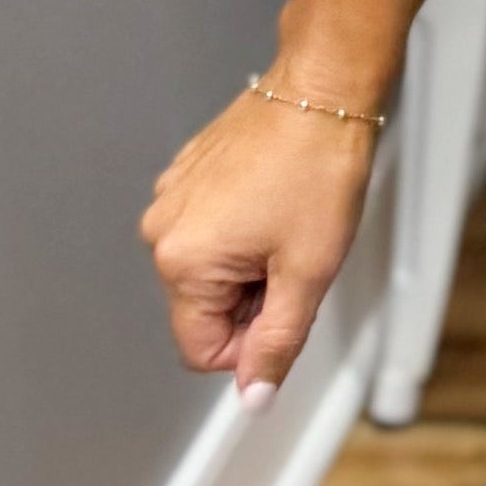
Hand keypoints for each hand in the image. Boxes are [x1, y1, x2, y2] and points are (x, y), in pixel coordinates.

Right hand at [140, 79, 381, 406]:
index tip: (288, 302)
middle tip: (295, 252)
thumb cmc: (318, 168)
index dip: (253, 342)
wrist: (323, 88)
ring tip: (286, 219)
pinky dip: (244, 227)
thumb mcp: (308, 272)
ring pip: (211, 270)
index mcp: (182, 261)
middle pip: (205, 309)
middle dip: (253, 297)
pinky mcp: (188, 174)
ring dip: (250, 262)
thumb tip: (253, 397)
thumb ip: (276, 344)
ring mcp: (172, 197)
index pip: (205, 350)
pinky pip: (211, 229)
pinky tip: (275, 196)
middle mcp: (162, 231)